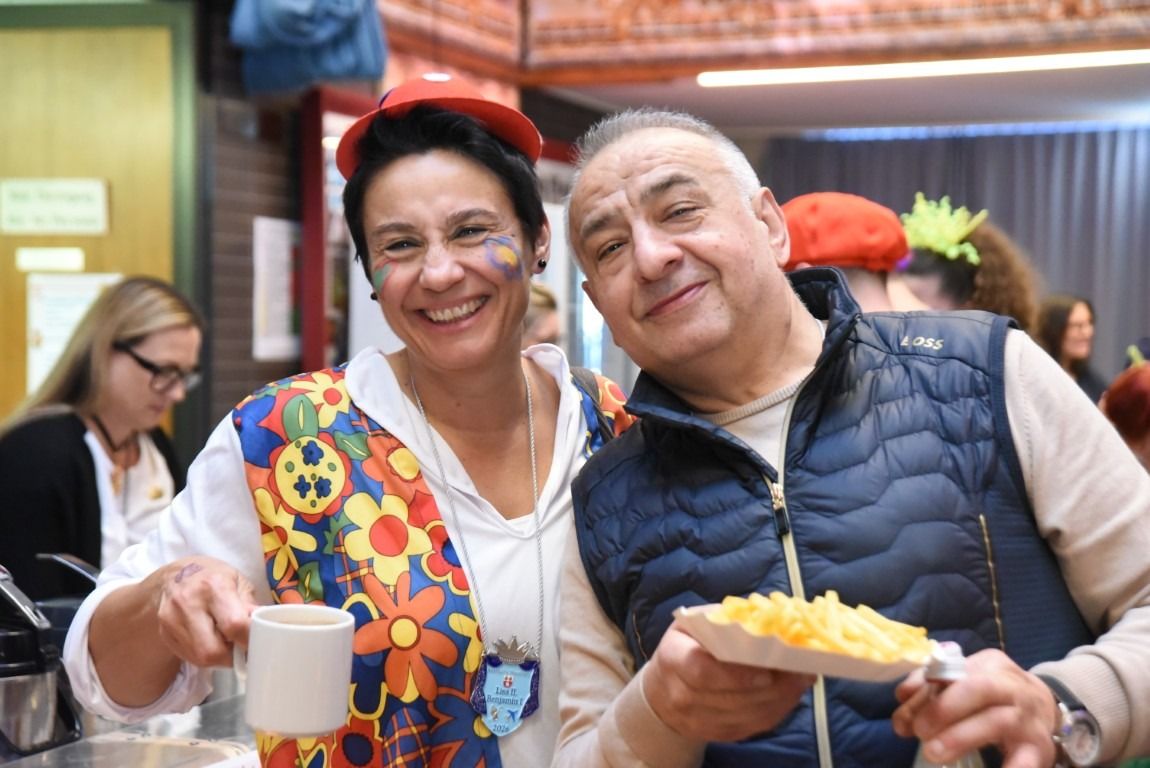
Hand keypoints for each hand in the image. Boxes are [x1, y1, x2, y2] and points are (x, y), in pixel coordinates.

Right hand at [147, 556, 258, 667]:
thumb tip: (266, 628)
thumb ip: (251, 606)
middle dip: (233, 655)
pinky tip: (211, 641)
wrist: (174, 576)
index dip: (250, 639)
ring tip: (227, 642)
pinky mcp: (164, 634)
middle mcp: (188, 603)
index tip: (259, 641)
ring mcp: (171, 620)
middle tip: (241, 647)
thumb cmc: (213, 577)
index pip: (234, 624)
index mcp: (213, 586)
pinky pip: (190, 657)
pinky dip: (205, 656)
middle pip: (213, 650)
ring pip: (201, 658)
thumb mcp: (238, 581)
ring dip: (220, 658)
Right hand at [642, 625, 814, 742]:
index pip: (701, 671)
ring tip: (802, 679)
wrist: (663, 688)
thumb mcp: (696, 622)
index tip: (766, 671)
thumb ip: (727, 621)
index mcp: (673, 658)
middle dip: (771, 686)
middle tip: (801, 671)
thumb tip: (772, 621)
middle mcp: (681, 695)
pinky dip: (777, 710)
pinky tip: (791, 693)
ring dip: (780, 698)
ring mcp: (697, 720)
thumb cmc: (686, 645)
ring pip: (747, 715)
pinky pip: (752, 727)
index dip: (735, 675)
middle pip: (731, 698)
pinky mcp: (716, 734)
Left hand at [892, 649, 1060, 767]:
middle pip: (977, 689)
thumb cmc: (994, 697)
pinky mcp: (1040, 747)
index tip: (902, 719)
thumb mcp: (966, 682)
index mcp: (989, 665)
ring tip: (932, 753)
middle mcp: (1011, 686)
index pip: (951, 672)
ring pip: (995, 721)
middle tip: (919, 732)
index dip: (923, 694)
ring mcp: (1028, 717)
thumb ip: (931, 689)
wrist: (1047, 708)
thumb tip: (901, 704)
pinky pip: (1026, 760)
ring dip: (959, 737)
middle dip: (942, 709)